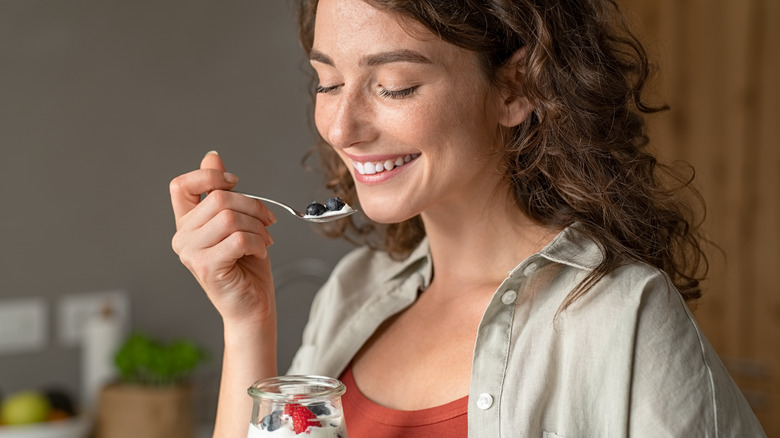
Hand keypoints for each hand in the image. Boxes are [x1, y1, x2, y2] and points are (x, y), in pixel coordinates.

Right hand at [170, 151, 277, 324]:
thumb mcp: (237, 222)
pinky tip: (260, 252)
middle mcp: (182, 237)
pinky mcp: (207, 267)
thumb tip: (212, 156)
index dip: (209, 176)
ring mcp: (191, 253)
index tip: (235, 182)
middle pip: (219, 198)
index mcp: (186, 223)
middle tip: (268, 222)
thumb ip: (221, 193)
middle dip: (253, 206)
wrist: (253, 307)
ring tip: (264, 241)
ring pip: (231, 218)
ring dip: (258, 227)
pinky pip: (239, 238)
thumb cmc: (247, 267)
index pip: (181, 185)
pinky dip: (259, 242)